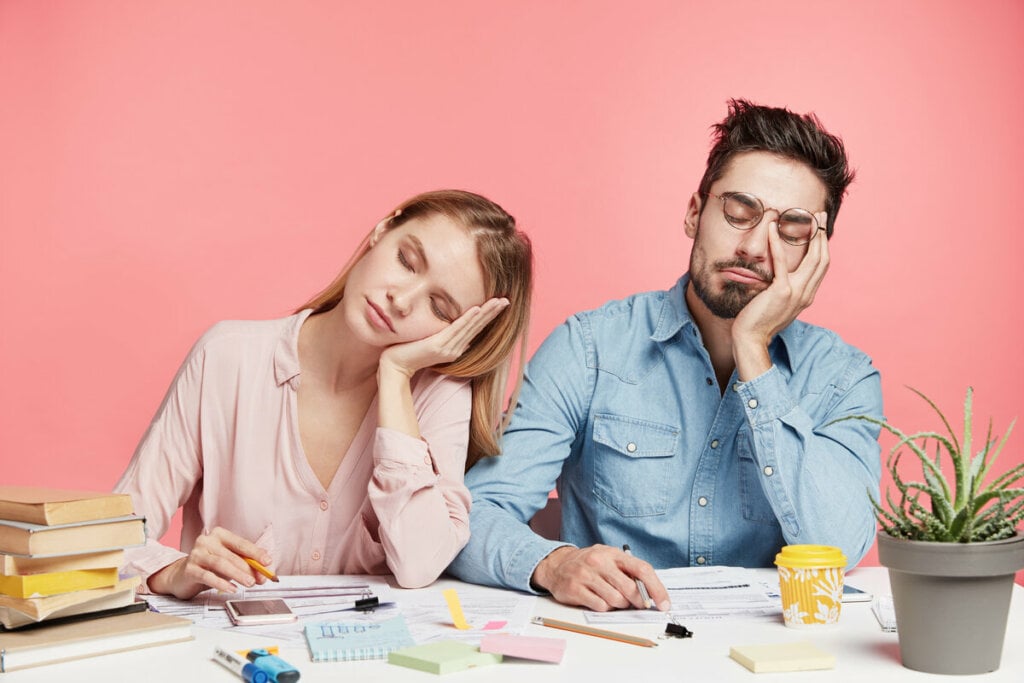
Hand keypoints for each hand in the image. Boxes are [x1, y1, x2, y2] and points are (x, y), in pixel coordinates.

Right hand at [146, 527, 271, 598]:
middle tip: (259, 579)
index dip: (256, 553)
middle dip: (248, 568)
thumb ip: (246, 564)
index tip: (267, 562)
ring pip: (221, 564)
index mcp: (219, 535)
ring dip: (237, 574)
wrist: (182, 576)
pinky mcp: (189, 569)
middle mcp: (206, 541)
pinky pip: (208, 576)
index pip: (241, 543)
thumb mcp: (229, 561)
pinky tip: (232, 588)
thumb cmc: (209, 566)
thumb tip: (264, 573)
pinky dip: (222, 583)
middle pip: (231, 555)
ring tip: (249, 583)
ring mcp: (196, 554)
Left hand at [378, 297, 509, 377]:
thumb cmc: (408, 352)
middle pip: (478, 327)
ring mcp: (448, 348)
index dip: (489, 316)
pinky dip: (468, 319)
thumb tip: (457, 333)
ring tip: (498, 302)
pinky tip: (477, 309)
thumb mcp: (430, 343)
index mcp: (455, 347)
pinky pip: (456, 329)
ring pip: (471, 327)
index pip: (476, 329)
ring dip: (485, 313)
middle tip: (507, 300)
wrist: (394, 367)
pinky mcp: (439, 346)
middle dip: (493, 313)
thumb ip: (444, 338)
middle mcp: (455, 349)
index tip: (500, 303)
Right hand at [531, 545, 669, 610]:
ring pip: (616, 600)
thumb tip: (651, 593)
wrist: (557, 564)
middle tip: (635, 603)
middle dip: (637, 601)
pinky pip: (600, 606)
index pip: (642, 569)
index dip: (657, 588)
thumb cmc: (590, 564)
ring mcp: (586, 575)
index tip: (664, 603)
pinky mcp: (575, 589)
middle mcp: (599, 561)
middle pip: (630, 588)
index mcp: (613, 554)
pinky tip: (598, 599)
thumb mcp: (610, 560)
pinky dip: (604, 608)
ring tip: (612, 598)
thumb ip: (628, 572)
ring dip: (619, 605)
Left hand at [732, 213, 828, 379]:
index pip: (822, 266)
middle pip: (822, 258)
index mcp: (807, 296)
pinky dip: (777, 243)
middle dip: (822, 234)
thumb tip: (784, 276)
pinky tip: (772, 229)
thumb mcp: (780, 304)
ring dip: (810, 234)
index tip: (820, 228)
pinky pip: (781, 262)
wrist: (751, 339)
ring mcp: (796, 293)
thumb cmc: (759, 321)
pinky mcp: (781, 292)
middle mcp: (806, 294)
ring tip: (805, 216)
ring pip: (811, 258)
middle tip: (818, 215)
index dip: (823, 245)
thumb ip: (787, 290)